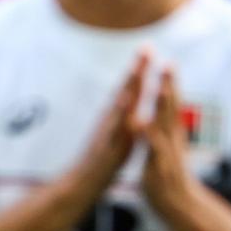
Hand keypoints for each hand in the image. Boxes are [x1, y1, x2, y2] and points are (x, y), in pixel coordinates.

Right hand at [66, 49, 148, 198]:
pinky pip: (114, 129)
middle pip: (125, 90)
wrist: (81, 183)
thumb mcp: (115, 135)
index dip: (139, 69)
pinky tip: (127, 103)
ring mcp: (107, 132)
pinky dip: (121, 115)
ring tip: (138, 69)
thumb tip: (131, 102)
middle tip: (146, 47)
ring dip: (128, 87)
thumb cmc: (100, 160)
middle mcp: (110, 120)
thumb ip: (123, 117)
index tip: (148, 48)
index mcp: (116, 117)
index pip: (129, 88)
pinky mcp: (105, 146)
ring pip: (119, 106)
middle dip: (137, 69)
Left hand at [133, 63, 198, 217]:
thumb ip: (165, 132)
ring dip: (164, 106)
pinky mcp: (159, 166)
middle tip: (170, 64)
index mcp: (170, 134)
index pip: (171, 105)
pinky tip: (144, 124)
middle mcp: (171, 139)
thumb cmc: (168, 177)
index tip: (168, 63)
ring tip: (162, 87)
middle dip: (170, 86)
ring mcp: (167, 152)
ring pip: (165, 125)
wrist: (177, 204)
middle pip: (171, 109)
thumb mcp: (165, 150)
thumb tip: (164, 116)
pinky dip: (149, 137)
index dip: (170, 84)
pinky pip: (154, 150)